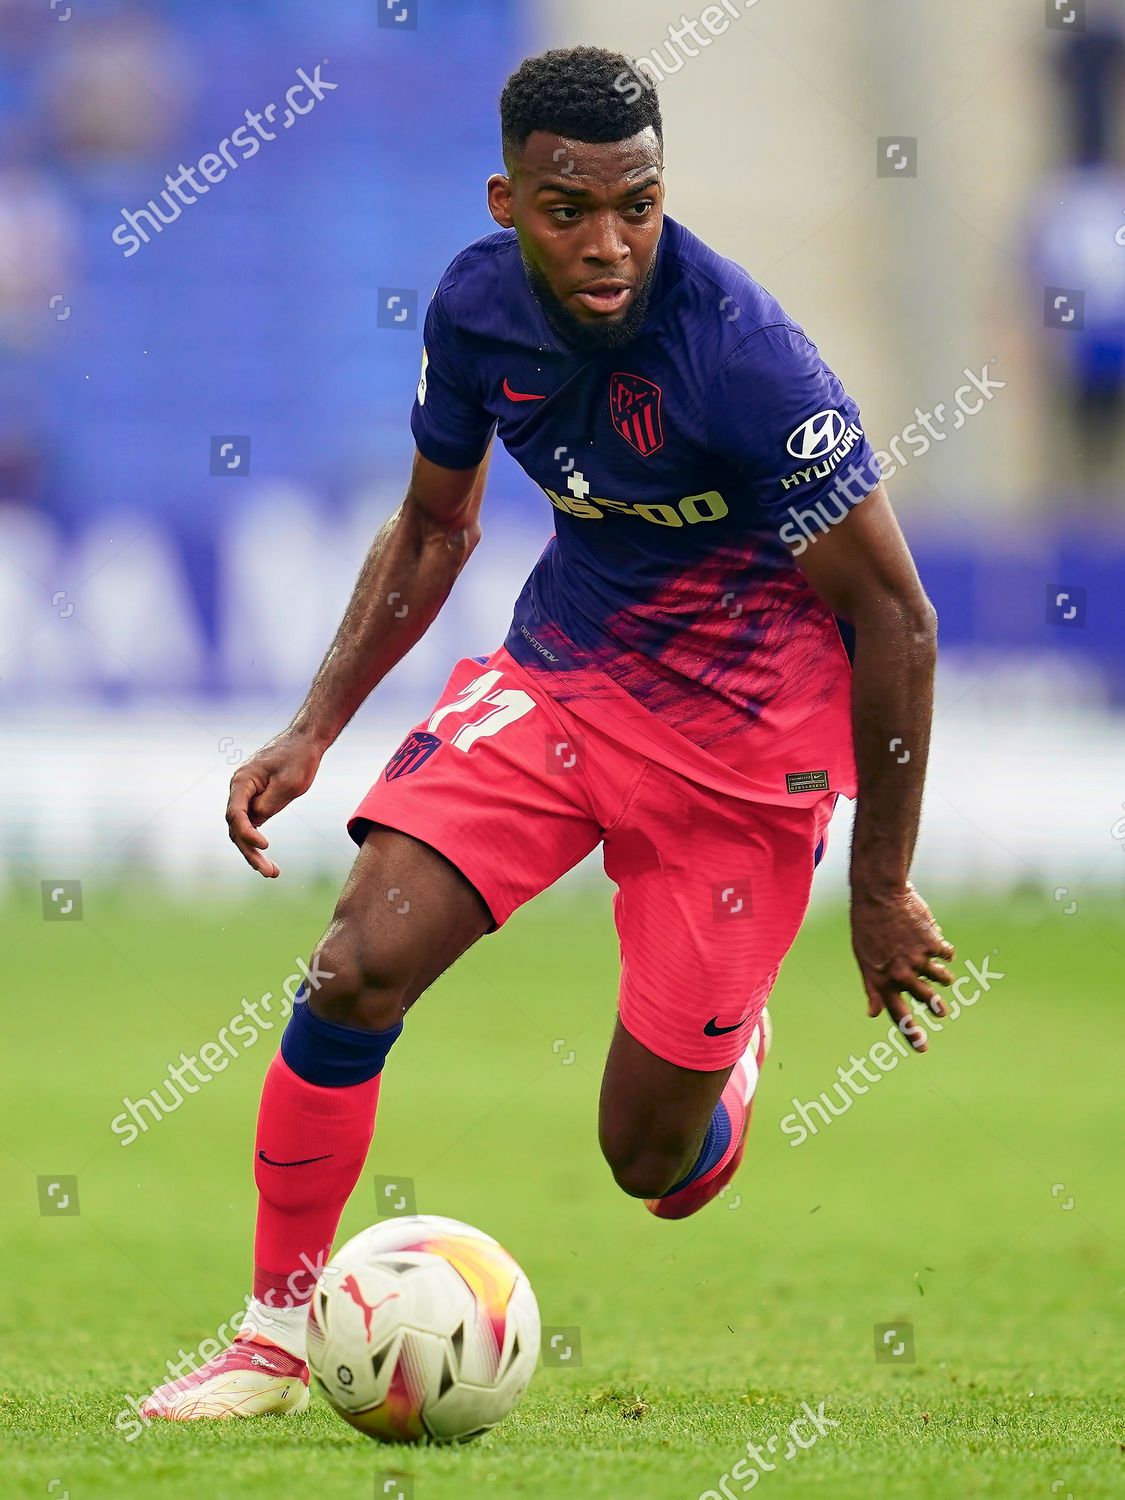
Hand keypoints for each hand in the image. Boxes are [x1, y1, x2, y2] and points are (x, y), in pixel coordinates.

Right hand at [225, 728, 323, 876]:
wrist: (305, 741)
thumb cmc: (298, 758)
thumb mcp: (288, 784)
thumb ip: (269, 804)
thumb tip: (256, 822)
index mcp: (242, 781)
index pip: (236, 814)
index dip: (248, 833)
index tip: (266, 846)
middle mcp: (239, 789)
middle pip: (236, 827)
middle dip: (250, 852)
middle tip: (269, 872)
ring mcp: (246, 796)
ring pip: (243, 829)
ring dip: (254, 852)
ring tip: (272, 873)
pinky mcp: (256, 801)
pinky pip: (251, 825)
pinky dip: (258, 842)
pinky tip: (268, 862)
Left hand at [851, 882, 954, 1051]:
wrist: (879, 895)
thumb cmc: (868, 927)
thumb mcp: (864, 959)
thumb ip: (872, 988)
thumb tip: (872, 1014)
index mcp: (882, 979)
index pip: (898, 1013)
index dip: (910, 1033)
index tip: (923, 1048)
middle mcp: (901, 973)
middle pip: (927, 999)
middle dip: (936, 1007)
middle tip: (941, 1012)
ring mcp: (919, 959)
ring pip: (942, 977)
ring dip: (943, 976)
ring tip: (942, 974)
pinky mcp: (933, 943)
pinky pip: (947, 953)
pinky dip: (943, 948)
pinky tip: (934, 938)